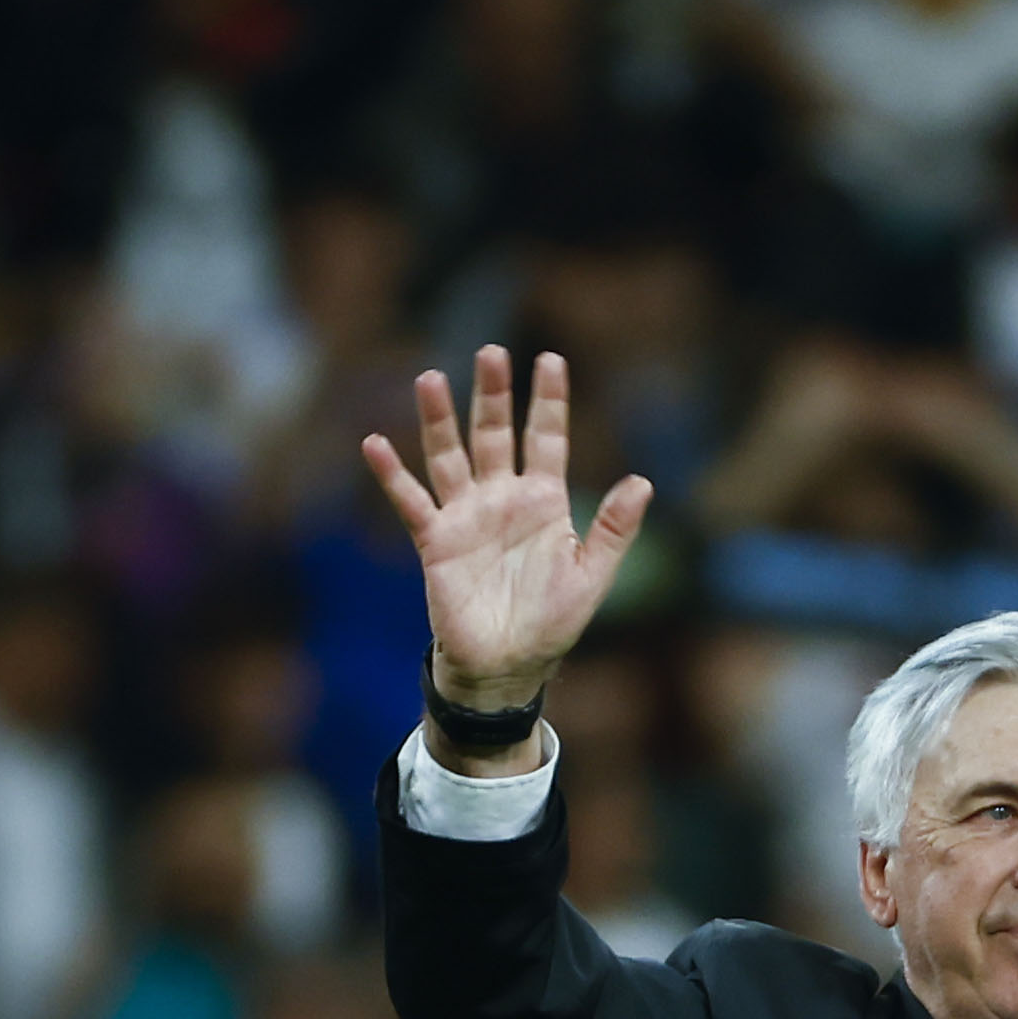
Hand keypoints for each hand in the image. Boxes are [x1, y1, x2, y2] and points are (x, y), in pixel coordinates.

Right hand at [363, 345, 651, 712]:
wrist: (507, 665)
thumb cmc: (552, 622)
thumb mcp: (592, 575)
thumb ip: (614, 529)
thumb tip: (642, 482)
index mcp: (545, 501)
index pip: (547, 438)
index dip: (549, 401)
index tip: (550, 359)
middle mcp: (503, 498)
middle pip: (496, 434)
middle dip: (493, 395)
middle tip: (490, 353)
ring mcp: (466, 516)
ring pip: (450, 456)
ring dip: (439, 420)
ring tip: (430, 378)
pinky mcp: (436, 541)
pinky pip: (411, 502)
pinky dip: (393, 475)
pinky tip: (376, 443)